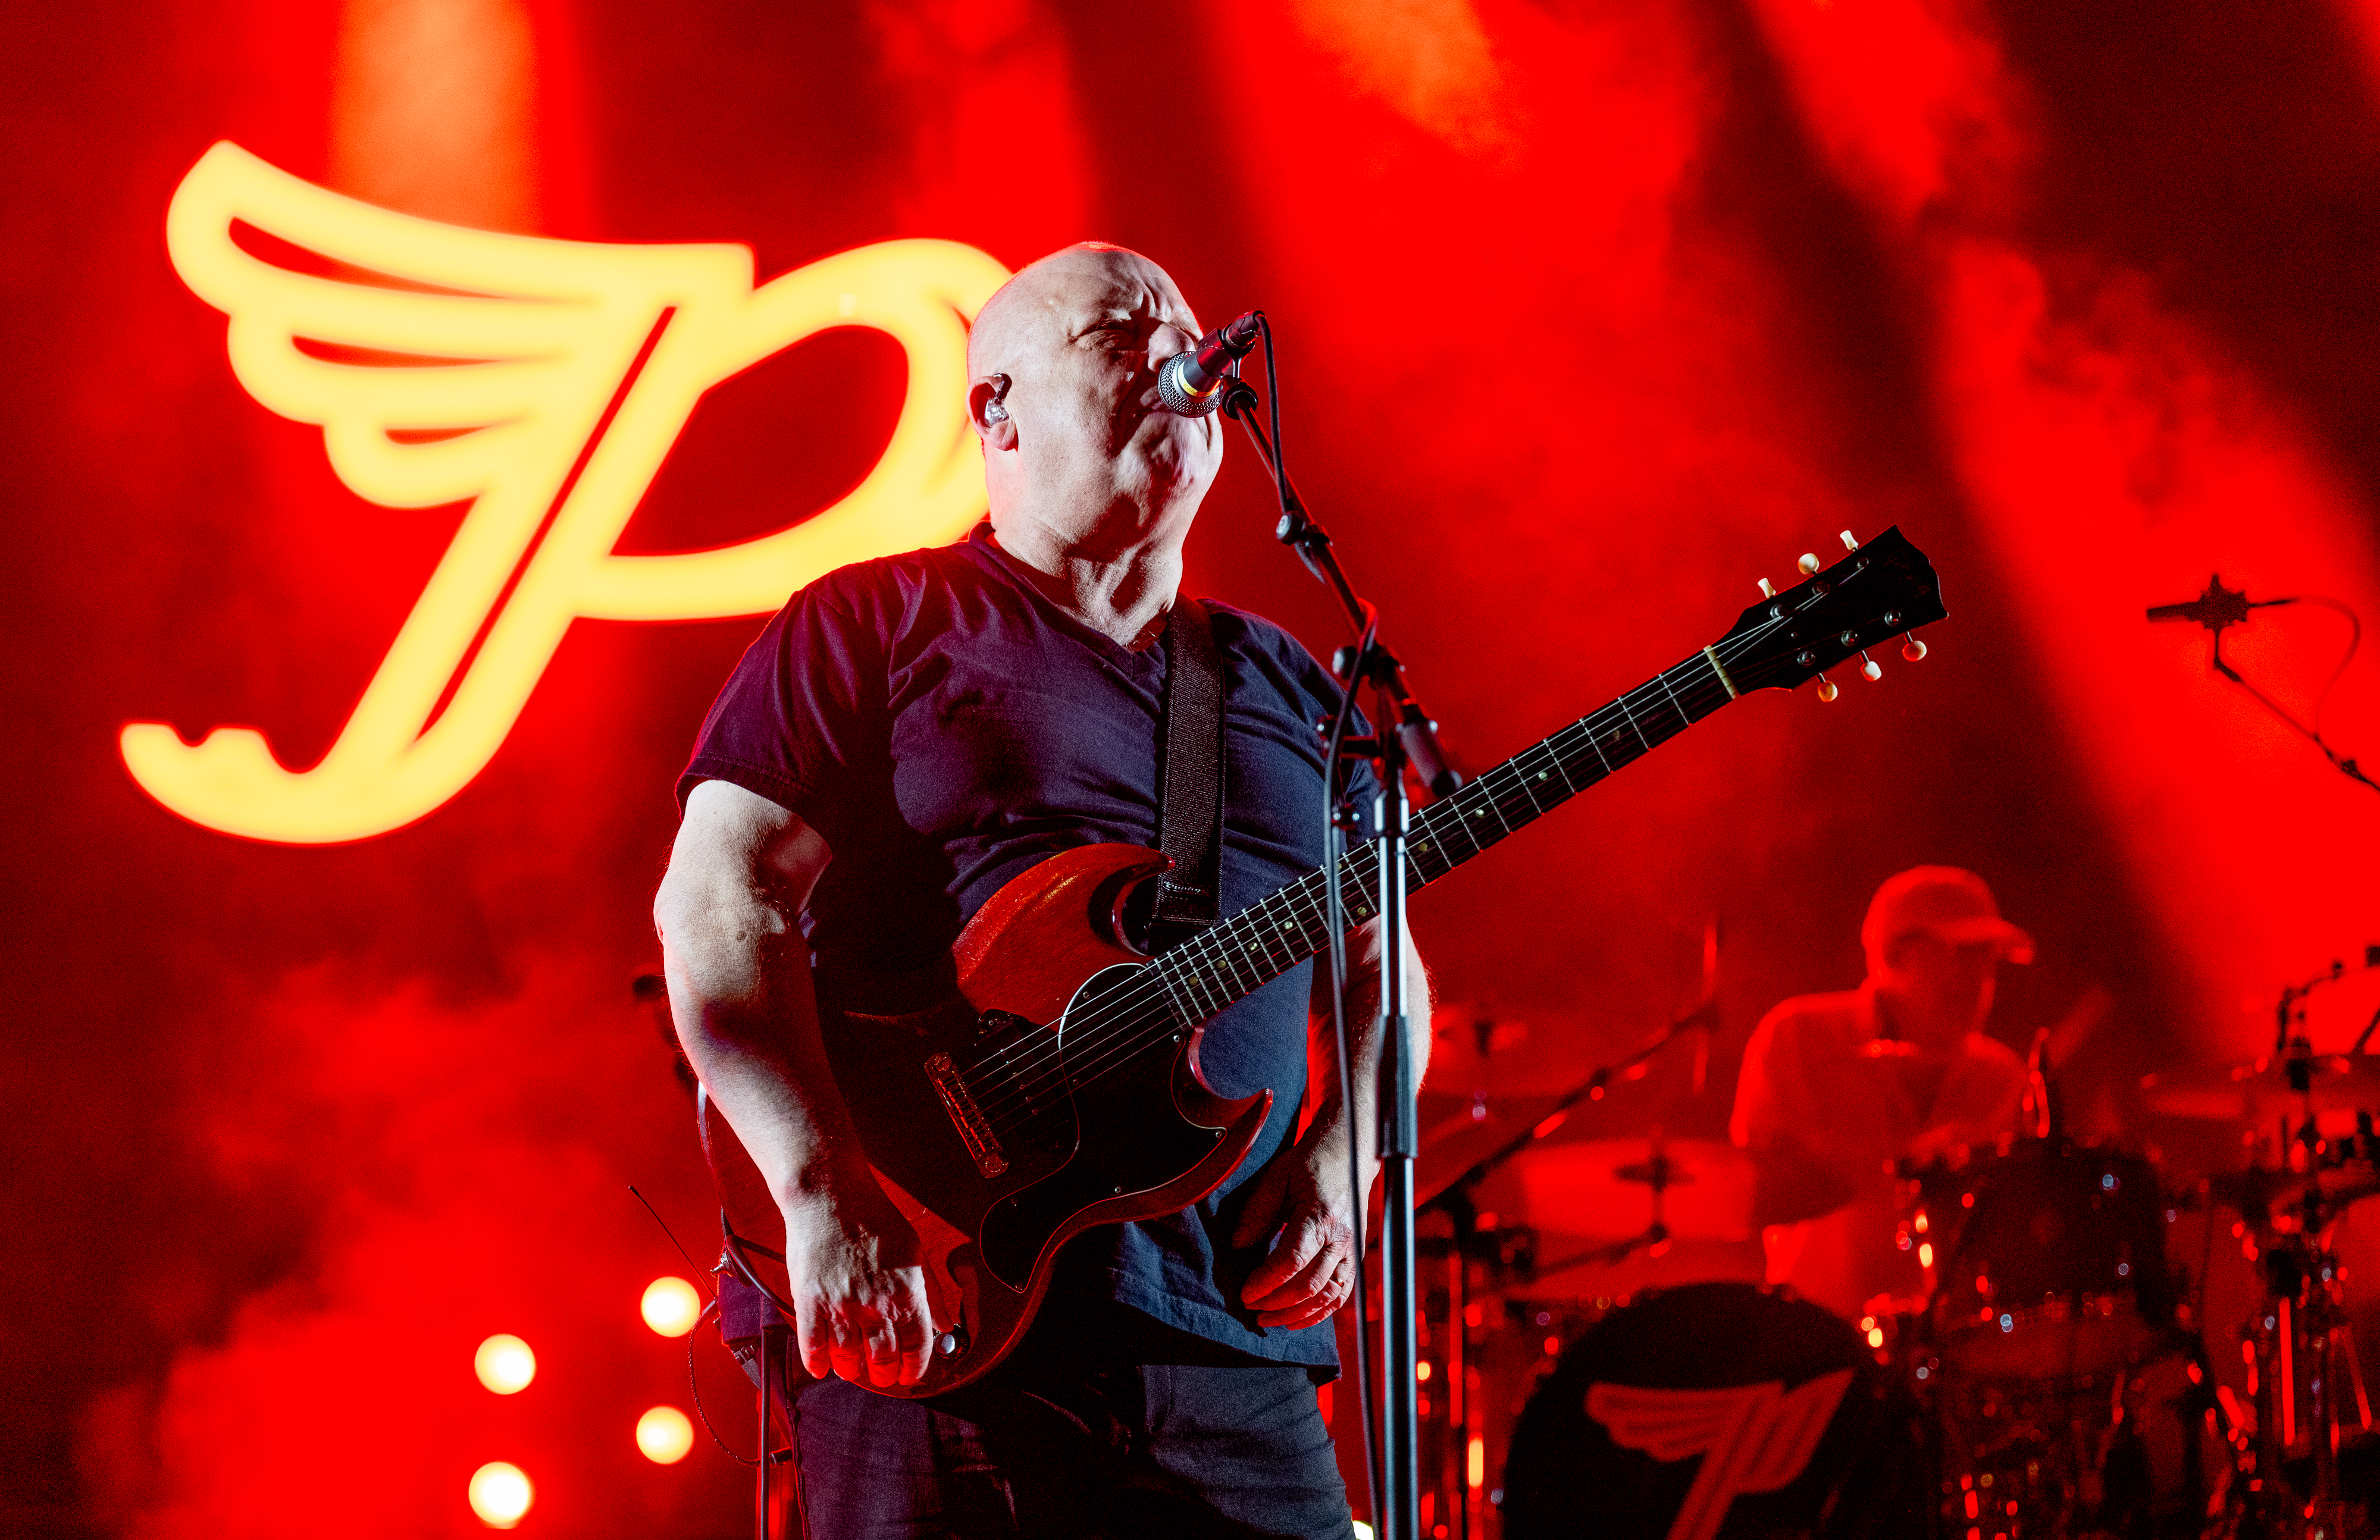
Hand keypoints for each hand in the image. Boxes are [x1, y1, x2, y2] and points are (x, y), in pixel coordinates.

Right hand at [780, 1171, 937, 1387]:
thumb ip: (931, 1293)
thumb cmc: (875, 1219)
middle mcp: (876, 1304)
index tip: (909, 1376)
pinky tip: (822, 1367)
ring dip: (852, 1370)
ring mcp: (841, 1305)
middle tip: (882, 1376)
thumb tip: (945, 1323)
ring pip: (848, 1359)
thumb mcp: (916, 1252)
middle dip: (885, 1375)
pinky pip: (813, 1347)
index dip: (914, 1369)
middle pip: (883, 1360)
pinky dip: (818, 1364)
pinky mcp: (810, 1302)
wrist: (831, 1196)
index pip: (917, 1347)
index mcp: (907, 1292)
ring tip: (853, 1368)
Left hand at [1231, 1136, 1361, 1329]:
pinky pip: (1341, 1295)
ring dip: (1295, 1314)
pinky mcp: (1354, 1258)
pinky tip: (1294, 1318)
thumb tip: (1238, 1244)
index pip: (1292, 1261)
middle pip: (1309, 1285)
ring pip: (1327, 1296)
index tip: (1245, 1293)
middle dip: (1276, 1302)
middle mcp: (1340, 1238)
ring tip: (1266, 1319)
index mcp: (1320, 1215)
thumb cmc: (1311, 1163)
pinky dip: (1318, 1313)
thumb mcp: (1277, 1177)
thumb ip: (1257, 1211)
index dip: (1267, 1282)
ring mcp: (1351, 1251)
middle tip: (1250, 1307)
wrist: (1350, 1154)